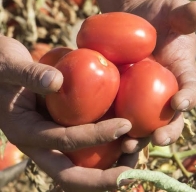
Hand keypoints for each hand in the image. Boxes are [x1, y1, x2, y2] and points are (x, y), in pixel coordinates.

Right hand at [0, 35, 148, 191]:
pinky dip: (101, 146)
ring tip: (132, 158)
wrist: (0, 67)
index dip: (95, 136)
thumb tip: (57, 82)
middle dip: (100, 179)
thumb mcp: (9, 66)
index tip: (124, 126)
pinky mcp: (58, 127)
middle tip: (131, 175)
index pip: (64, 141)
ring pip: (77, 163)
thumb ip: (30, 75)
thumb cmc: (0, 65)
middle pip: (69, 173)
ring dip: (105, 167)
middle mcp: (38, 142)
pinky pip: (80, 145)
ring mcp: (49, 137)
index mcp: (25, 131)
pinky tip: (120, 138)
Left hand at [94, 0, 195, 145]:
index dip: (189, 98)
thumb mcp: (171, 12)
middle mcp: (163, 91)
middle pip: (168, 117)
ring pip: (143, 124)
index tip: (179, 103)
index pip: (190, 89)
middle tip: (156, 140)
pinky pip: (119, 115)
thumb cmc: (155, 15)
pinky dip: (115, 129)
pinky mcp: (122, 98)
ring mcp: (141, 97)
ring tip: (127, 148)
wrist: (132, 19)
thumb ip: (185, 15)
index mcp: (180, 74)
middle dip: (165, 131)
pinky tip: (106, 138)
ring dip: (137, 139)